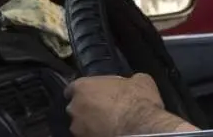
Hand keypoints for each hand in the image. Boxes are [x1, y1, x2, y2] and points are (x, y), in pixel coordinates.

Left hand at [66, 74, 192, 136]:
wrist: (139, 129)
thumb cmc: (137, 101)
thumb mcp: (140, 80)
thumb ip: (127, 80)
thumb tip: (131, 81)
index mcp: (84, 87)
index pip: (72, 87)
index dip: (86, 90)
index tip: (96, 92)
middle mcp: (74, 107)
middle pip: (77, 106)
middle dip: (88, 106)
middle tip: (107, 106)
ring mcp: (77, 127)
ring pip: (81, 123)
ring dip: (92, 121)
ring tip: (110, 121)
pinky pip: (88, 134)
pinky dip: (97, 132)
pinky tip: (111, 130)